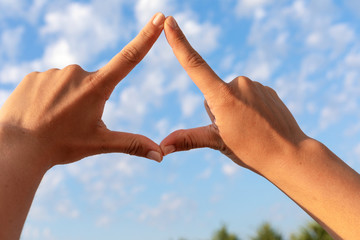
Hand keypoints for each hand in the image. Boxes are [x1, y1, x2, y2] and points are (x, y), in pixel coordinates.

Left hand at [0, 13, 165, 168]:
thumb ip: (132, 144)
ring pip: (70, 85)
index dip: (146, 37)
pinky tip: (39, 112)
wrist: (17, 148)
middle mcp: (76, 73)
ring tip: (53, 119)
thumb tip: (161, 155)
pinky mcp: (34, 75)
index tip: (158, 17)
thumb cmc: (61, 146)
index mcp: (96, 87)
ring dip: (67, 99)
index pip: (129, 57)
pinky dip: (49, 97)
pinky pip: (50, 84)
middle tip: (72, 122)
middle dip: (88, 99)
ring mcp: (53, 72)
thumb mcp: (100, 143)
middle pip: (93, 84)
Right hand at [160, 16, 308, 172]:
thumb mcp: (217, 143)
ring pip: (229, 94)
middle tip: (234, 129)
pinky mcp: (266, 88)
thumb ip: (188, 139)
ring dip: (232, 108)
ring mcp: (255, 85)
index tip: (170, 21)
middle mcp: (239, 83)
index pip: (194, 65)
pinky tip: (259, 122)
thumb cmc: (252, 151)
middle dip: (217, 109)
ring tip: (248, 127)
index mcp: (223, 96)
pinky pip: (247, 95)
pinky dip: (247, 107)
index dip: (179, 42)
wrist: (290, 154)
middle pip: (212, 93)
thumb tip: (162, 146)